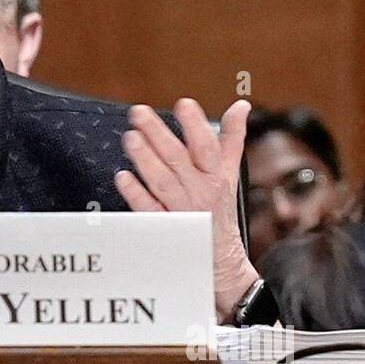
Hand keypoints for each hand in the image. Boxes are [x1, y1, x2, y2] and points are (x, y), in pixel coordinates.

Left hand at [113, 98, 259, 322]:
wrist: (220, 259)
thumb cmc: (220, 210)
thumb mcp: (231, 173)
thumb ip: (232, 138)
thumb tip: (241, 105)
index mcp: (216, 175)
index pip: (207, 146)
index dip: (196, 125)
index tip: (183, 104)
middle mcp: (199, 191)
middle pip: (178, 160)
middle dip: (158, 134)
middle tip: (139, 113)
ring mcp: (181, 210)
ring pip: (162, 182)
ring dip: (145, 159)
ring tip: (130, 137)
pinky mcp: (165, 227)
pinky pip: (149, 209)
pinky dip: (136, 193)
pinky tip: (123, 176)